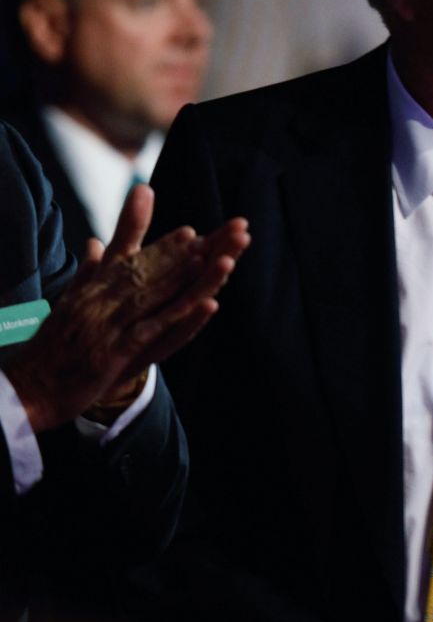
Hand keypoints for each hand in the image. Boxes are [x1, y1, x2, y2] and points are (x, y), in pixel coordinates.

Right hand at [6, 185, 249, 431]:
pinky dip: (181, 317)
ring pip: (155, 295)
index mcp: (93, 289)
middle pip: (150, 271)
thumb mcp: (68, 303)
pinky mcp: (113, 353)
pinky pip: (154, 331)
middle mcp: (101, 301)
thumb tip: (95, 242)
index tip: (192, 232)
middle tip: (216, 236)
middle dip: (185, 252)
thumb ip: (87, 272)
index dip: (162, 246)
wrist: (26, 389)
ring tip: (217, 257)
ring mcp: (108, 325)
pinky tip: (207, 305)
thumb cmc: (50, 349)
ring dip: (188, 275)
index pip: (132, 261)